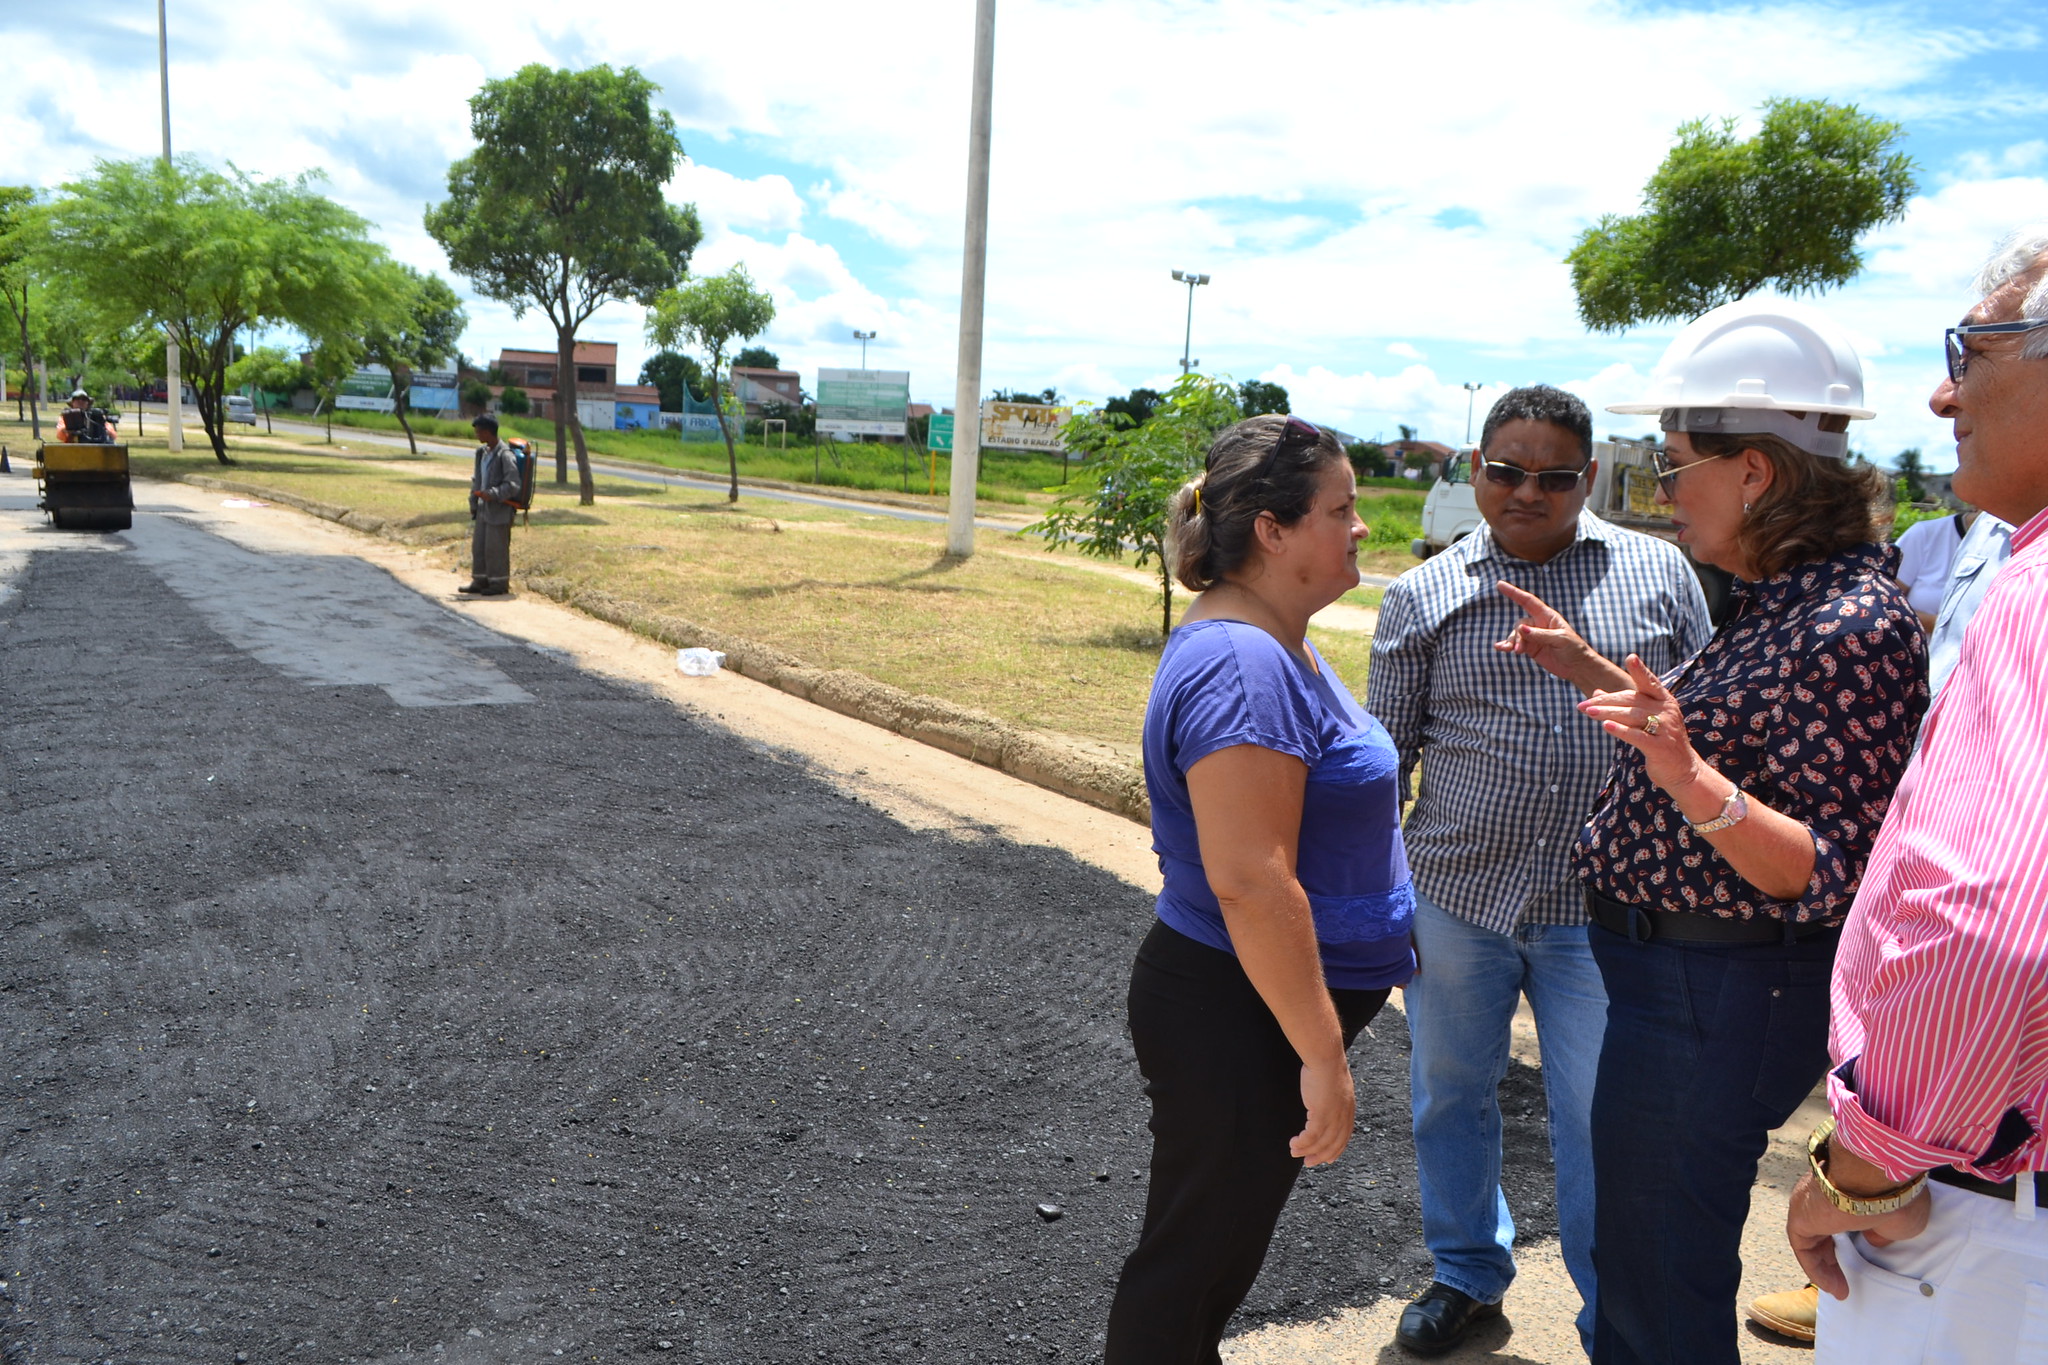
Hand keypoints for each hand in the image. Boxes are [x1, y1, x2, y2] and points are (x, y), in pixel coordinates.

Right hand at [1291, 1058, 1354, 1166]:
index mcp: (1348, 1111)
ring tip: (1294, 1151)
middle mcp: (1344, 1117)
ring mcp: (1334, 1117)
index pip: (1344, 1137)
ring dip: (1306, 1150)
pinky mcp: (1322, 1115)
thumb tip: (1323, 1101)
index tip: (1326, 1159)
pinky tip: (1294, 1143)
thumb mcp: (1334, 1086)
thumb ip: (1332, 1098)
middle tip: (1308, 1162)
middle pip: (1333, 1144)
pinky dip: (1302, 1143)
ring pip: (1320, 1142)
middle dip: (1320, 1156)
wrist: (1326, 1059)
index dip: (1335, 1150)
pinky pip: (1311, 1136)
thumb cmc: (1326, 1067)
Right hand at [1492, 581, 1591, 678]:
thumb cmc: (1574, 649)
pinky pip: (1516, 645)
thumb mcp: (1560, 639)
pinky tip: (1501, 648)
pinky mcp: (1530, 648)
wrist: (1578, 667)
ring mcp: (1534, 637)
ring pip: (1516, 635)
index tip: (1500, 584)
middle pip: (1520, 624)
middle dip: (1517, 635)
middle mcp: (1539, 624)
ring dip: (1513, 643)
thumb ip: (1540, 634)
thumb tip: (1521, 629)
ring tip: (1514, 651)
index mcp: (1547, 616)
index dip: (1514, 592)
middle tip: (1518, 649)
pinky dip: (1508, 646)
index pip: (1528, 601)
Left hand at [1579, 654, 1700, 791]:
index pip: (1650, 683)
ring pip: (1632, 716)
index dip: (1640, 671)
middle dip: (1607, 701)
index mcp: (1665, 701)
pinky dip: (1621, 730)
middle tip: (1583, 705)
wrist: (1683, 771)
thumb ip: (1623, 705)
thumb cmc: (1659, 742)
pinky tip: (1606, 726)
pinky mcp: (1661, 747)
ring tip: (1589, 712)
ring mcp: (1666, 729)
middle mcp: (1667, 711)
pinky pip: (1637, 736)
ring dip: (1608, 713)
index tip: (1630, 657)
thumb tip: (1596, 692)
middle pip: (1632, 700)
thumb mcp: (1643, 721)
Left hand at [1786, 1171, 1932, 1299]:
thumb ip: (1883, 1230)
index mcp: (1849, 1187)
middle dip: (1832, 1256)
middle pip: (1823, 1228)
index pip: (1843, 1213)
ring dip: (1824, 1266)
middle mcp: (1826, 1193)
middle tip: (1845, 1280)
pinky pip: (1803, 1246)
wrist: (1876, 1175)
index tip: (1863, 1255)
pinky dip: (1815, 1268)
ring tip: (1840, 1291)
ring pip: (1811, 1238)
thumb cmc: (1895, 1195)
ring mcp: (1810, 1202)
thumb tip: (1874, 1238)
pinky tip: (1831, 1286)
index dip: (1850, 1237)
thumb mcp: (1899, 1219)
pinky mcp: (1799, 1215)